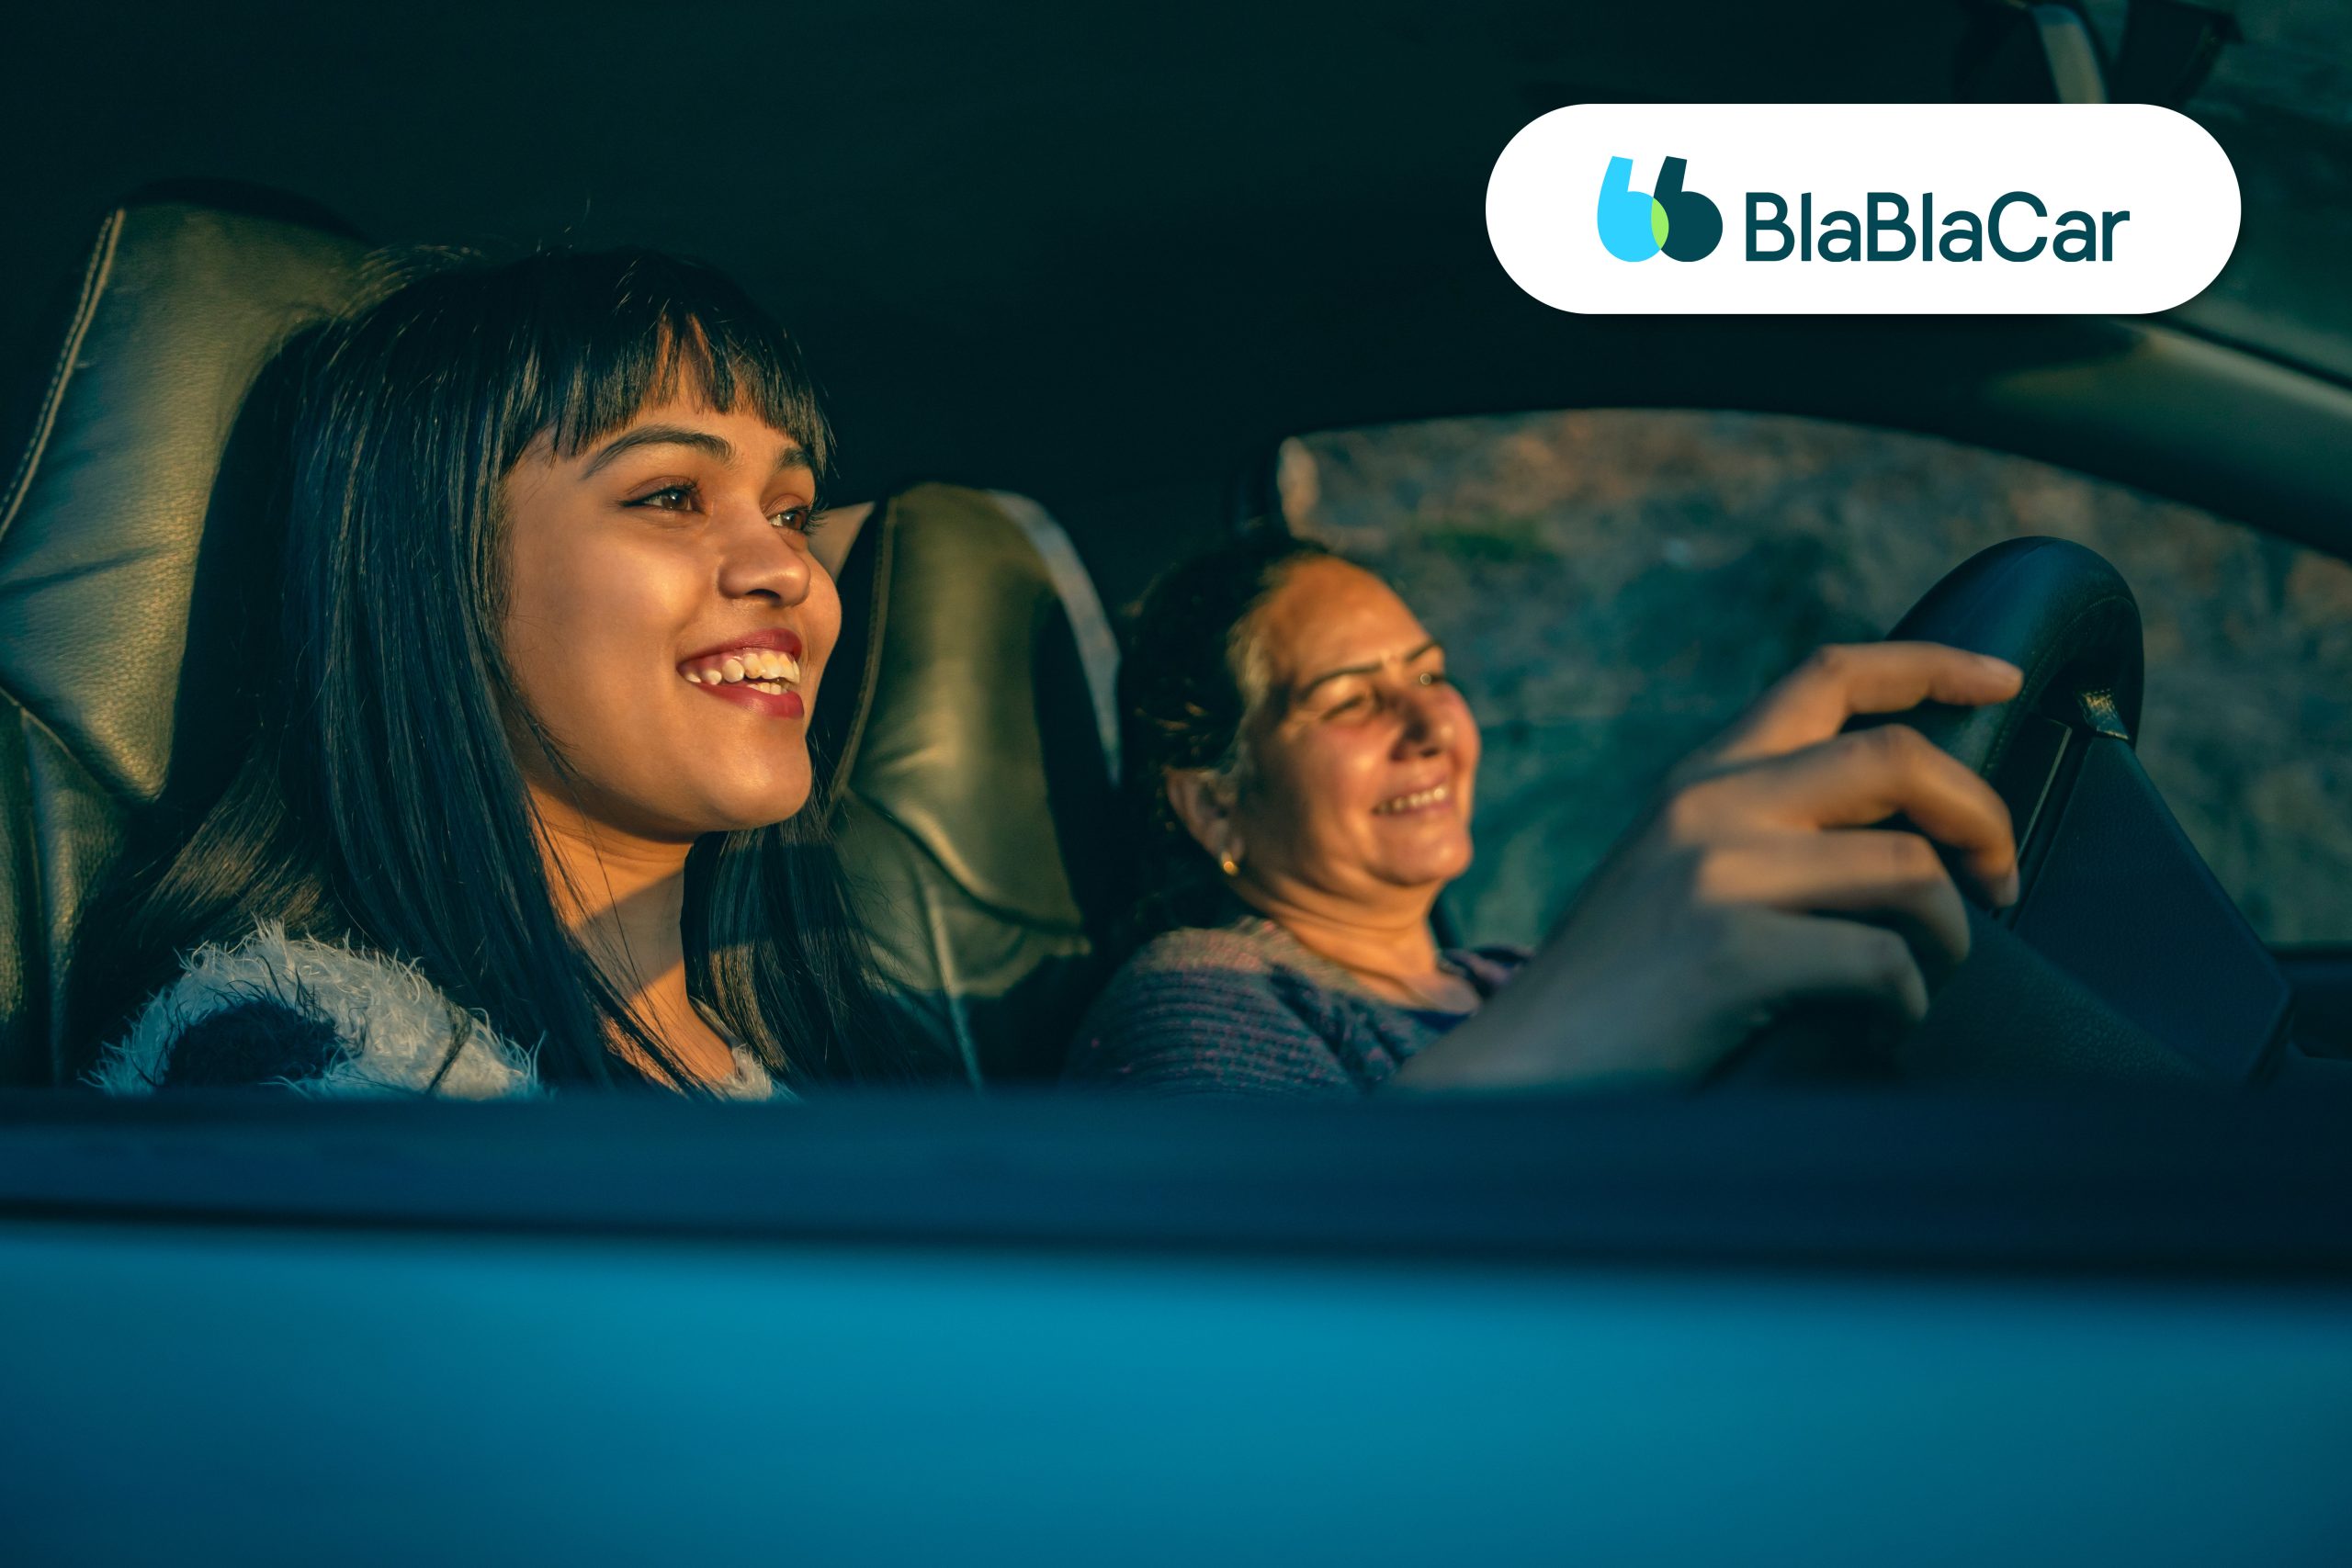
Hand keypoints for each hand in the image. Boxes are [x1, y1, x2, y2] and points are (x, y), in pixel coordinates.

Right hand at [1393, 642, 2022, 1089]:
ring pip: (1910, 871)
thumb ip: (1753, 830)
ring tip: (1921, 984)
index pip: (1827, 675)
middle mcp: (1706, 802)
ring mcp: (1714, 872)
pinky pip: (1884, 965)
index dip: (1932, 665)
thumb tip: (1897, 835)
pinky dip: (1904, 1010)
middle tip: (2004, 883)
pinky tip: (1872, 1036)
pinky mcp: (1729, 951)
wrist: (1522, 1076)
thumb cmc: (1617, 997)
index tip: (2004, 679)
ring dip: (1951, 939)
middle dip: (1983, 818)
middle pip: (1898, 759)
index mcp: (1699, 777)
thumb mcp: (1671, 875)